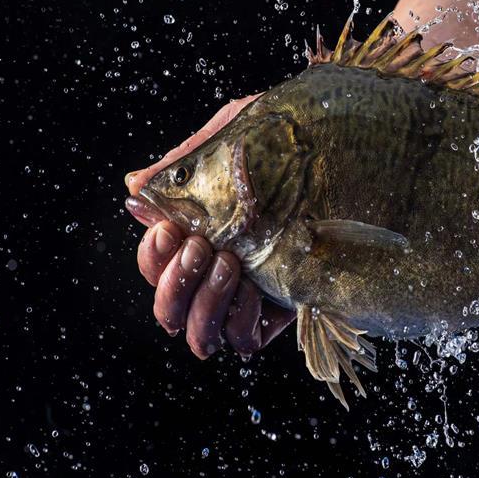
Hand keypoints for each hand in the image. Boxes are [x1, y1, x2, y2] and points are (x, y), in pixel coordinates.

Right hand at [125, 96, 293, 358]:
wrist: (343, 148)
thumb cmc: (287, 140)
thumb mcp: (232, 139)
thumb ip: (185, 165)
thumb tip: (135, 187)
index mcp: (201, 231)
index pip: (156, 262)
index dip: (153, 256)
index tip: (171, 229)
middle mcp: (220, 268)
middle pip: (169, 308)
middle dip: (175, 282)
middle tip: (201, 246)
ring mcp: (251, 291)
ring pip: (200, 332)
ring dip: (204, 303)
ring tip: (228, 264)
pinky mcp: (283, 307)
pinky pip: (246, 339)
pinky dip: (238, 321)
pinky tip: (250, 289)